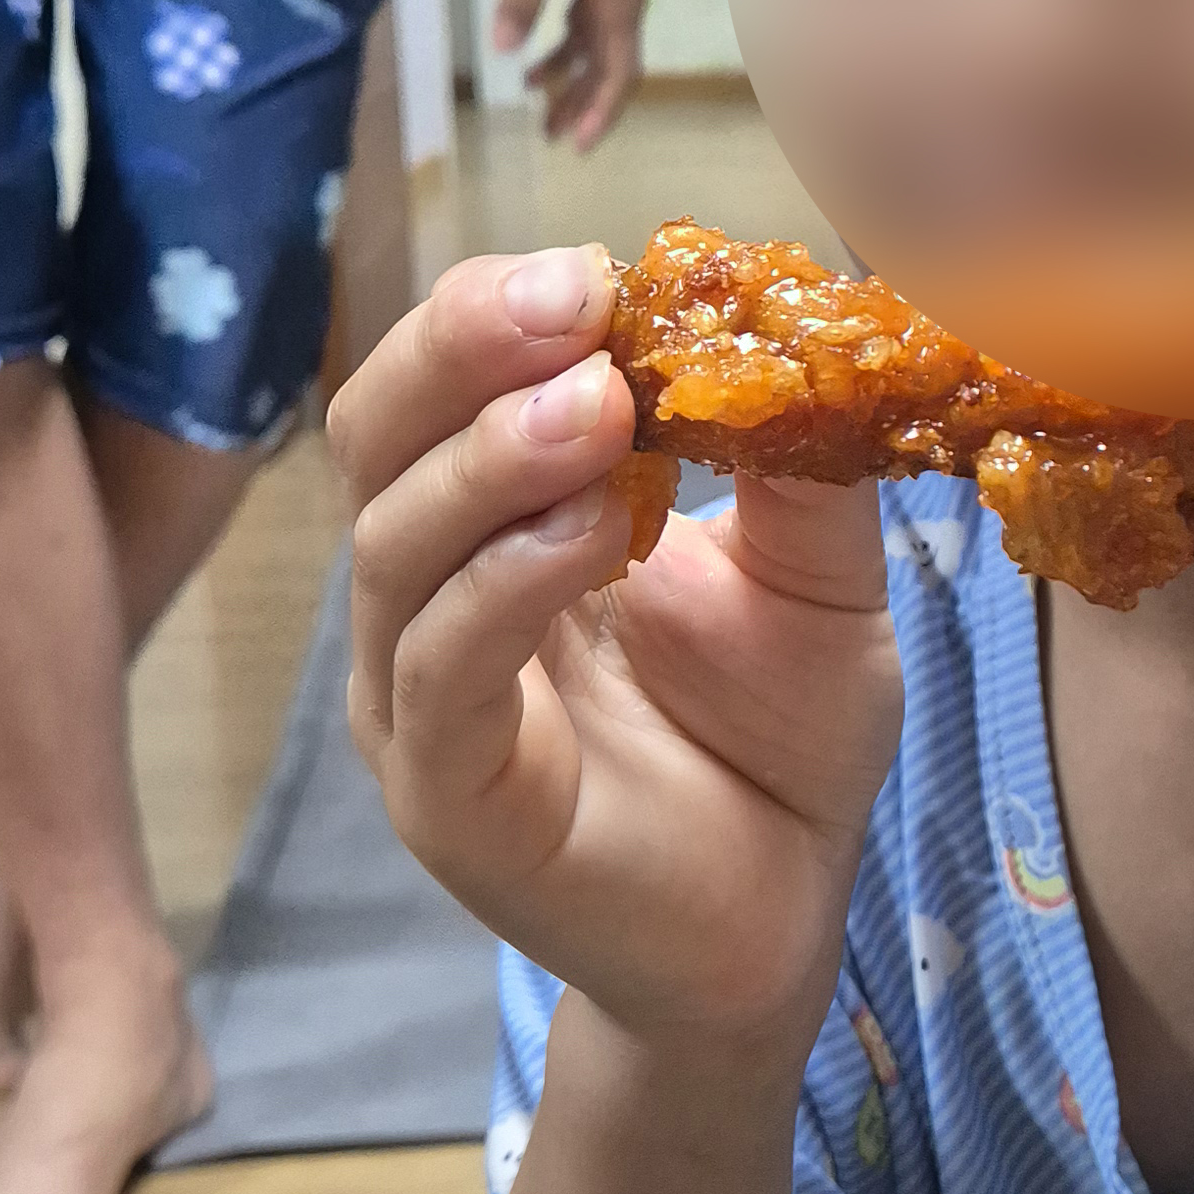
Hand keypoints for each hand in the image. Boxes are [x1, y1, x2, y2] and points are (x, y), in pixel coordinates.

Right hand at [330, 249, 902, 1034]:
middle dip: (462, 350)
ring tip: (598, 406)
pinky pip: (440, 675)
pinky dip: (502, 588)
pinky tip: (589, 537)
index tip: (599, 270)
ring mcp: (421, 705)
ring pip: (393, 549)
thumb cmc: (780, 746)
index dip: (498, 314)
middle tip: (570, 300)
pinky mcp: (449, 798)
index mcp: (498, 523)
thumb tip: (798, 315)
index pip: (441, 384)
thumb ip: (795, 459)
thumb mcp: (816, 574)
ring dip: (492, 460)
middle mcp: (431, 600)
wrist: (785, 922)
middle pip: (376, 438)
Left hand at [494, 0, 654, 148]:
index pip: (618, 71)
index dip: (598, 112)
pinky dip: (570, 38)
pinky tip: (538, 46)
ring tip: (533, 97)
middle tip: (547, 136)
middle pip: (611, 63)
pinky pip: (594, 13)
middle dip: (580, 101)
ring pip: (600, 39)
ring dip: (571, 70)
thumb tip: (503, 50)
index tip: (574, 146)